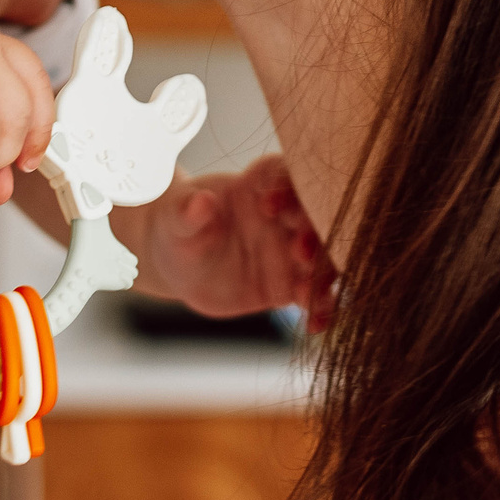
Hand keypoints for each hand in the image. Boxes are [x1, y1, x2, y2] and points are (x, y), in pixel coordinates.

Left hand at [133, 155, 337, 329]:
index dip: (284, 187)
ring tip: (307, 295)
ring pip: (323, 256)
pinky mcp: (294, 282)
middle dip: (314, 232)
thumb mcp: (176, 220)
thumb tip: (200, 202)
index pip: (284, 175)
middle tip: (299, 252)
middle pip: (314, 216)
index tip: (268, 207)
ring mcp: (293, 250)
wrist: (179, 264)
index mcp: (260, 185)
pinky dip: (321, 308)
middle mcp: (286, 214)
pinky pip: (315, 295)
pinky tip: (316, 325)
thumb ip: (189, 212)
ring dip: (323, 273)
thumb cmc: (177, 229)